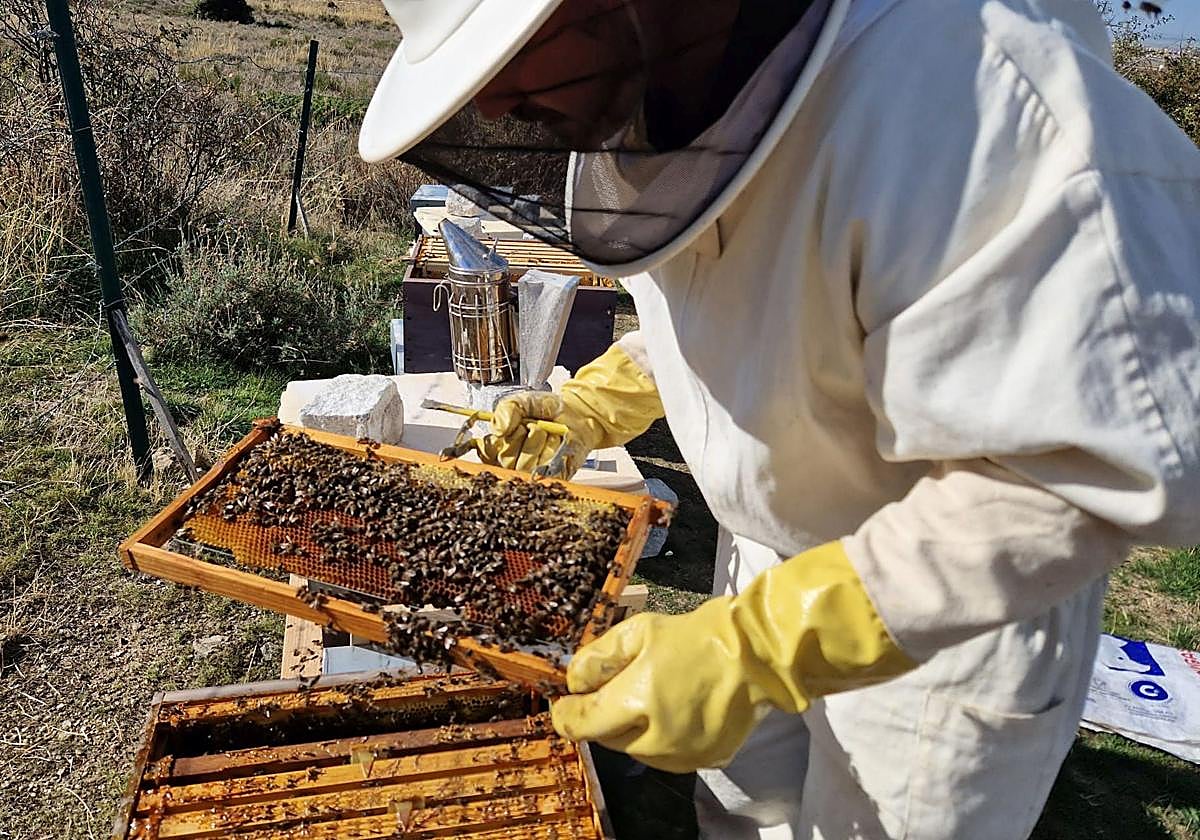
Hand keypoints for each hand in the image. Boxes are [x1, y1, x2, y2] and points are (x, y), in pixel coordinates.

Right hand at [475, 391, 596, 475]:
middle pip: (506, 459)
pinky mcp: (548, 479)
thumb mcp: (523, 401)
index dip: (500, 437)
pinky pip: (544, 472)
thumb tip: (498, 429)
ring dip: (539, 442)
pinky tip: (557, 442)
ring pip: (525, 466)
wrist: (577, 413)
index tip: (514, 425)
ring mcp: (529, 473)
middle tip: (535, 425)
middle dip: (524, 436)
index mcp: (498, 444)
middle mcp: (510, 462)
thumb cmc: (547, 410)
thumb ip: (506, 410)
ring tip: (548, 432)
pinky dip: (553, 451)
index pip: (485, 451)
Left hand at [551, 542, 915, 772]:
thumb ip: (599, 656)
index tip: (562, 706)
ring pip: (636, 749)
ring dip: (632, 727)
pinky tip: (674, 706)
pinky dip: (661, 735)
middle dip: (603, 714)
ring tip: (651, 692)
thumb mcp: (640, 630)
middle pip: (608, 737)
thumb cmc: (698, 635)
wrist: (757, 654)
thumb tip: (574, 679)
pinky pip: (666, 754)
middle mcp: (658, 737)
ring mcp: (683, 754)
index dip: (566, 714)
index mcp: (639, 700)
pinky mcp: (704, 759)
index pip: (584, 722)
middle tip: (614, 686)